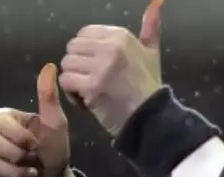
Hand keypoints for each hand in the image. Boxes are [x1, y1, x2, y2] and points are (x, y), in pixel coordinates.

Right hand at [0, 63, 74, 176]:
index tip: (36, 146)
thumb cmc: (53, 152)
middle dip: (18, 157)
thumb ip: (48, 97)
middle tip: (33, 162)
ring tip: (28, 175)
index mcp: (4, 119)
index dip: (19, 137)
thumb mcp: (55, 125)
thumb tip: (50, 66)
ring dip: (14, 173)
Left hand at [59, 0, 164, 136]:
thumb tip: (157, 1)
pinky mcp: (92, 86)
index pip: (84, 33)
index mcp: (121, 35)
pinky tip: (87, 101)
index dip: (87, 52)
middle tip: (94, 81)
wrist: (151, 117)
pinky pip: (66, 81)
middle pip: (72, 47)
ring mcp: (101, 66)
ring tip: (90, 91)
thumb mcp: (152, 53)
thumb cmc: (149, 87)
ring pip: (67, 64)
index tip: (100, 68)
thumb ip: (150, 27)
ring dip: (74, 80)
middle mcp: (111, 46)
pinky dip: (72, 94)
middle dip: (79, 66)